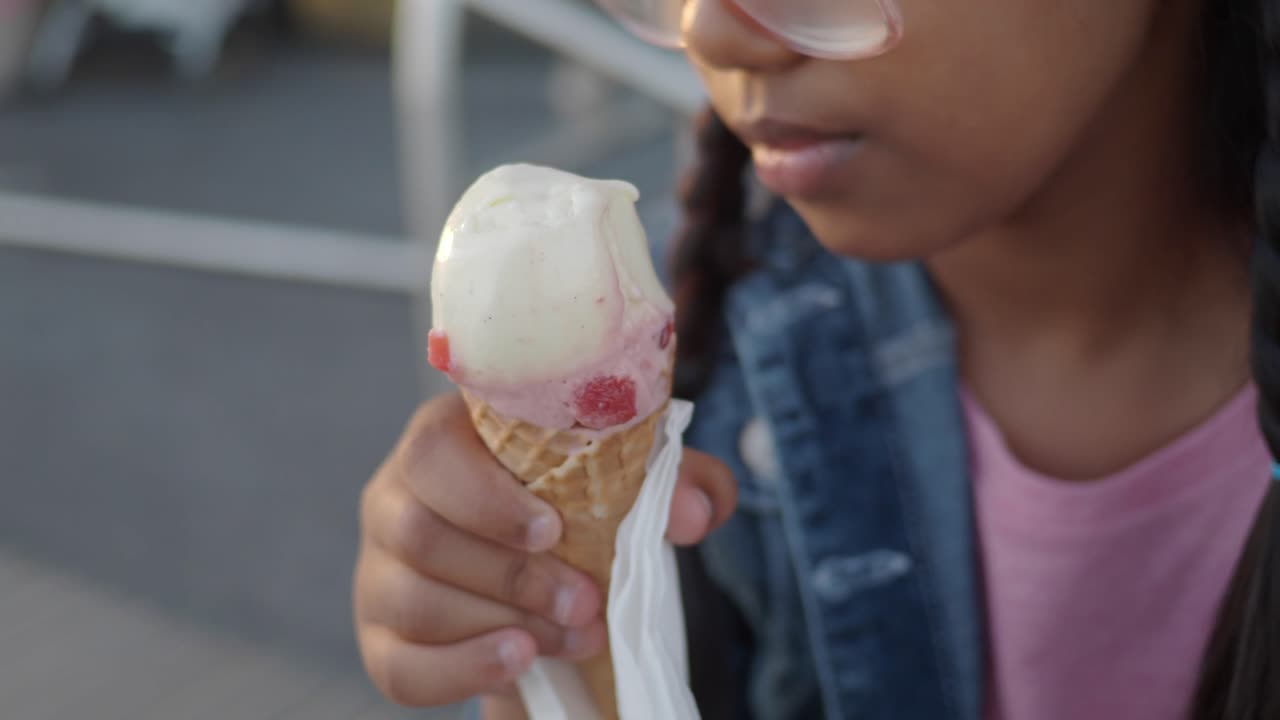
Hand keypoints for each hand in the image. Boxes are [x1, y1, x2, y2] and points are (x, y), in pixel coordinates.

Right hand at [354, 393, 736, 707]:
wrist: (548, 570)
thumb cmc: (575, 506)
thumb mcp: (626, 480)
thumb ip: (672, 480)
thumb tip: (694, 512)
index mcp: (441, 442)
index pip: (431, 453)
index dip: (487, 496)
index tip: (555, 528)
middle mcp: (393, 499)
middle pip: (420, 533)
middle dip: (512, 574)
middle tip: (587, 599)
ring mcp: (378, 573)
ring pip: (411, 600)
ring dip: (501, 624)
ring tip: (576, 636)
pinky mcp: (381, 640)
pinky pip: (396, 667)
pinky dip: (460, 672)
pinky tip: (519, 666)